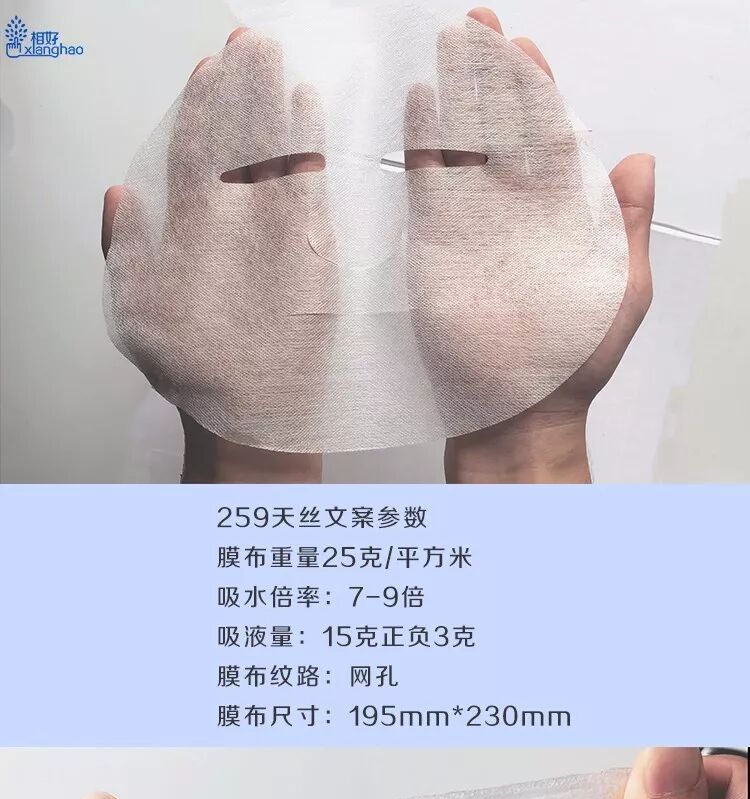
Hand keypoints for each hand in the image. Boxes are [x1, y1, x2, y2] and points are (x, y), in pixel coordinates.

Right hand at [102, 27, 334, 481]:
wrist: (255, 424)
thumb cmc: (195, 373)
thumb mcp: (138, 315)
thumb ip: (125, 251)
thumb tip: (121, 196)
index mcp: (194, 230)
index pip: (197, 147)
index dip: (202, 103)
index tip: (208, 68)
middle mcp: (241, 223)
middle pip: (243, 135)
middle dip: (246, 84)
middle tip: (251, 44)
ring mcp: (285, 235)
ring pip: (281, 146)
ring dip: (278, 98)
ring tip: (278, 64)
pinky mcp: (321, 253)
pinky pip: (317, 179)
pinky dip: (312, 139)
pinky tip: (309, 111)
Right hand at [411, 13, 653, 480]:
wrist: (522, 419)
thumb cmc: (574, 366)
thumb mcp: (621, 291)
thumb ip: (628, 228)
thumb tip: (639, 165)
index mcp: (559, 213)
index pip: (547, 135)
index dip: (537, 91)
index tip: (528, 51)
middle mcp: (514, 212)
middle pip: (500, 126)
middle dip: (490, 74)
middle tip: (479, 24)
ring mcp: (473, 227)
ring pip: (463, 144)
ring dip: (456, 93)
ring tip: (449, 45)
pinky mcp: (438, 249)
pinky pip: (428, 188)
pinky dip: (423, 146)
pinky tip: (421, 107)